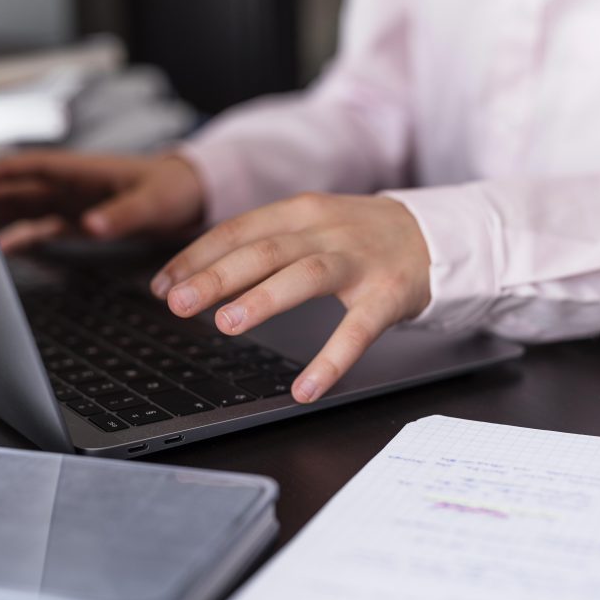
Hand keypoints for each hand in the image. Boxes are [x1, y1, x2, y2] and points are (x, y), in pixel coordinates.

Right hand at [0, 150, 203, 251]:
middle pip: (15, 188)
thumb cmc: (172, 189)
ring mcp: (71, 201)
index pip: (28, 168)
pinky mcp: (78, 219)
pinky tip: (1, 247)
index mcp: (80, 171)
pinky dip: (20, 235)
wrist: (191, 196)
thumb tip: (91, 225)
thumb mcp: (151, 203)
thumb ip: (122, 215)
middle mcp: (69, 184)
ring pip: (22, 206)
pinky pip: (40, 225)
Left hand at [151, 193, 431, 402]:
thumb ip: (265, 246)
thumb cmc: (362, 237)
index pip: (239, 230)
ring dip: (263, 299)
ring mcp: (360, 261)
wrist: (436, 235)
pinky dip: (331, 359)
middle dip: (217, 276)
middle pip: (264, 249)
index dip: (197, 256)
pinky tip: (306, 387)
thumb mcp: (312, 226)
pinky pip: (357, 329)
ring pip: (305, 275)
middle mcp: (327, 230)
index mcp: (301, 212)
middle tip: (178, 303)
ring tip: (226, 325)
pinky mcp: (389, 294)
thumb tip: (202, 276)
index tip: (163, 284)